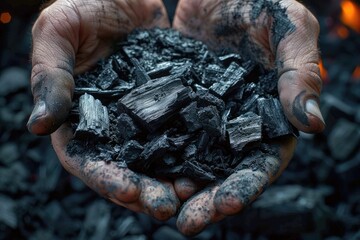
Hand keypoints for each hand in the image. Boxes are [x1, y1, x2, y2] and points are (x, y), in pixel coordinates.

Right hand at [27, 0, 179, 220]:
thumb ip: (50, 76)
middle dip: (144, 189)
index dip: (105, 178)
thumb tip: (36, 126)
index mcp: (79, 114)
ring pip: (156, 156)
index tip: (129, 192)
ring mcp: (144, 115)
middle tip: (166, 206)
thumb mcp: (59, 31)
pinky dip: (191, 150)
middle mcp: (113, 122)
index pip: (87, 157)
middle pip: (125, 166)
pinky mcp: (170, 103)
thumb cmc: (87, 3)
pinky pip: (182, 130)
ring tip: (190, 194)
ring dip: (170, 178)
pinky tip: (207, 163)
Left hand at [173, 0, 324, 234]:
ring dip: (175, 184)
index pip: (261, 162)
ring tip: (157, 204)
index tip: (225, 206)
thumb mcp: (288, 26)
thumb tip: (313, 122)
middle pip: (222, 171)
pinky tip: (138, 168)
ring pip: (189, 158)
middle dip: (206, 198)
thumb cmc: (258, 1)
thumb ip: (300, 72)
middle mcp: (233, 123)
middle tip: (185, 222)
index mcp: (266, 114)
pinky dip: (153, 152)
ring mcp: (202, 115)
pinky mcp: (175, 102)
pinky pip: (163, 131)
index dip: (246, 186)